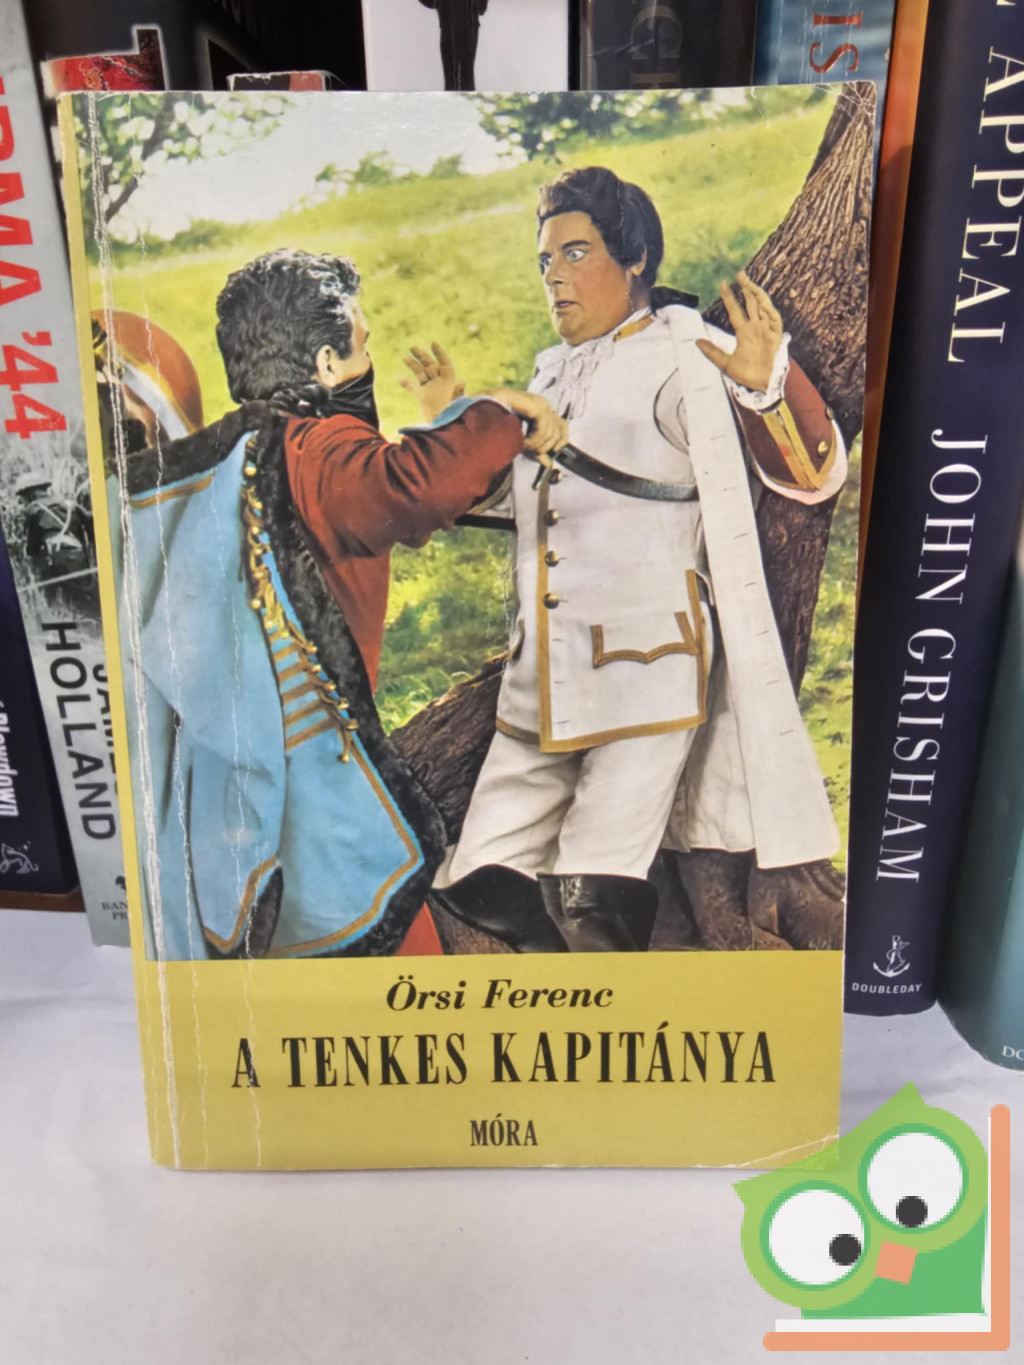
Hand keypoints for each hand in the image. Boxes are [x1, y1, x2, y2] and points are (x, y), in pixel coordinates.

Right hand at [399, 342, 464, 421]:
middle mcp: (439, 382)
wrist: (445, 429)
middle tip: (413, 348)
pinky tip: (399, 378)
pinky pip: (413, 387)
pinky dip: (406, 383)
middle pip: (430, 366)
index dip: (440, 353)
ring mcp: (430, 388)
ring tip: (405, 357)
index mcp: (450, 381)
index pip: (445, 364)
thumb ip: (459, 393)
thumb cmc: (455, 416)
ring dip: (413, 365)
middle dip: (422, 356)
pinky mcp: (422, 397)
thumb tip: (463, 382)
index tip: (433, 344)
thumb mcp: (459, 404)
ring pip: (420, 373)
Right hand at [482, 388, 567, 455]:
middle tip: (528, 450)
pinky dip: (534, 440)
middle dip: (544, 447)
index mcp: (541, 410)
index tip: (550, 455)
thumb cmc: (497, 425)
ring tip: (522, 445)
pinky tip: (523, 441)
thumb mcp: (522, 442)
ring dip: (536, 445)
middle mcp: (542, 404)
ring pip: (551, 433)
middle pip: (558, 432)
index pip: (562, 426)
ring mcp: (540, 403)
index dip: (560, 442)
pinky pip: (543, 429)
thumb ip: (537, 450)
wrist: (482, 411)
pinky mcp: (536, 406)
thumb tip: (549, 464)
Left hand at [696, 271, 782, 392]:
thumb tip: (696, 342)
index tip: (722, 284)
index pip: (735, 310)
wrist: (764, 385)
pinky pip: (773, 319)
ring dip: (756, 294)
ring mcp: (766, 329)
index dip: (729, 297)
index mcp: (744, 332)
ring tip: (748, 283)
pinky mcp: (776, 335)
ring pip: (762, 307)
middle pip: (750, 303)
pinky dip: (768, 310)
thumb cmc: (748, 375)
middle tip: (739, 274)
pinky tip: (762, 301)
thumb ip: (713, 352)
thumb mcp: (726, 363)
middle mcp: (756, 327)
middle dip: (745, 289)